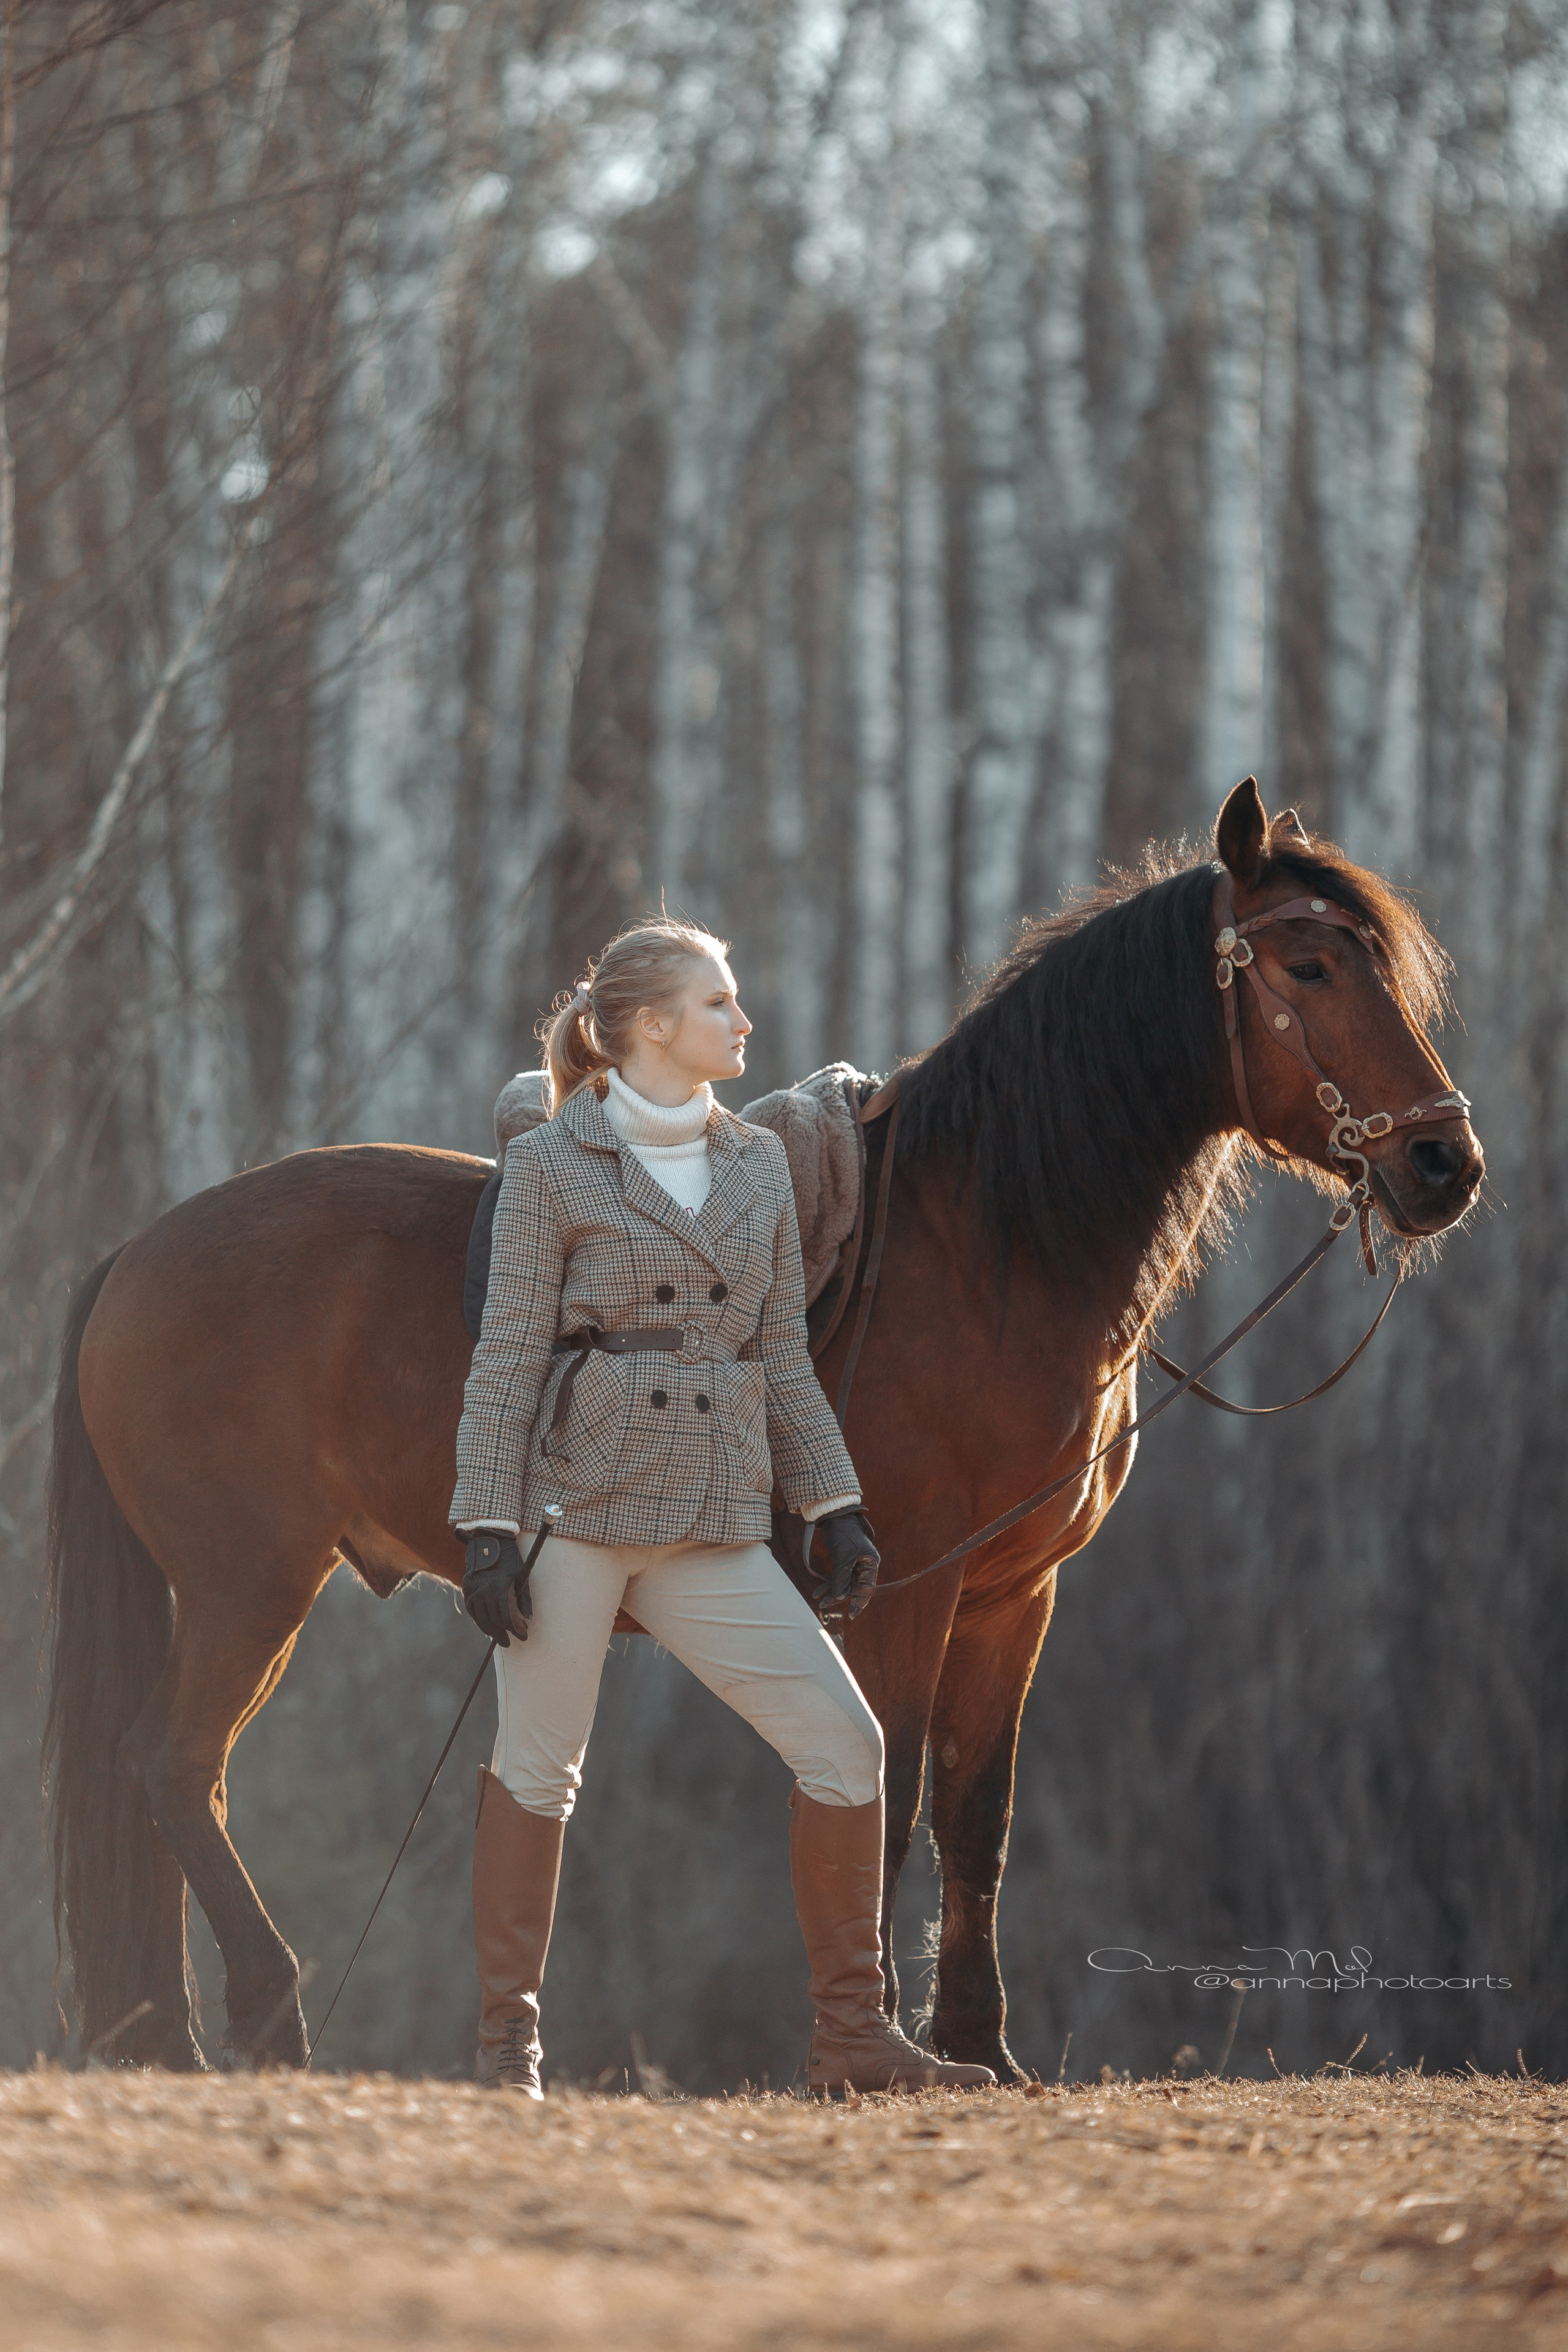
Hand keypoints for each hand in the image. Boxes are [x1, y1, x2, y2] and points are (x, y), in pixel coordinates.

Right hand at [462, 1531, 532, 1645]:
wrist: (488, 1541)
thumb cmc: (509, 1557)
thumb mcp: (521, 1575)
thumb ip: (524, 1598)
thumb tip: (528, 1618)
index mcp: (500, 1588)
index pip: (508, 1618)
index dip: (516, 1629)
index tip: (523, 1635)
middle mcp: (484, 1592)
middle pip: (495, 1621)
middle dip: (506, 1632)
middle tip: (513, 1640)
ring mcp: (473, 1591)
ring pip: (482, 1619)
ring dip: (492, 1631)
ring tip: (500, 1638)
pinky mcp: (467, 1589)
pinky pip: (472, 1611)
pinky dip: (479, 1622)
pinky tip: (486, 1628)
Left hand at [806, 1509, 879, 1622]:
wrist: (834, 1517)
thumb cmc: (843, 1533)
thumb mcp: (843, 1556)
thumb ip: (842, 1577)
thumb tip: (840, 1597)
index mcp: (871, 1563)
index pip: (867, 1587)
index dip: (859, 1601)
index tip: (851, 1613)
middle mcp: (864, 1565)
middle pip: (854, 1587)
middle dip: (839, 1596)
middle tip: (824, 1605)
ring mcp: (854, 1564)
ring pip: (844, 1584)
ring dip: (832, 1591)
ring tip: (819, 1600)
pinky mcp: (844, 1562)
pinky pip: (838, 1577)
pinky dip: (829, 1584)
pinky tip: (818, 1592)